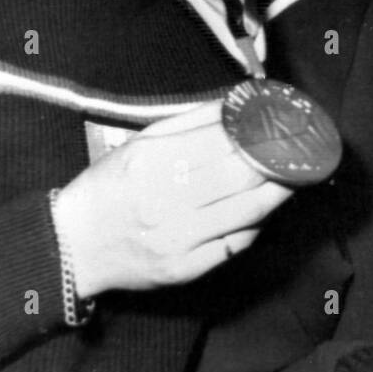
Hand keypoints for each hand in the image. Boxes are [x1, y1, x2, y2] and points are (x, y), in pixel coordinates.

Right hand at [53, 100, 293, 298]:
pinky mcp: (186, 269)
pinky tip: (265, 209)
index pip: (223, 142)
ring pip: (247, 210)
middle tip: (299, 149)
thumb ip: (190, 122)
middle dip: (276, 160)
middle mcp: (166, 201)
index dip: (260, 134)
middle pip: (240, 175)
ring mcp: (178, 239)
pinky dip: (256, 224)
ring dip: (279, 191)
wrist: (72, 246)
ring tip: (296, 175)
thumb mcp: (140, 142)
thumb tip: (236, 102)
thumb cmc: (110, 186)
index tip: (283, 124)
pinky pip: (235, 244)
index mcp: (152, 162)